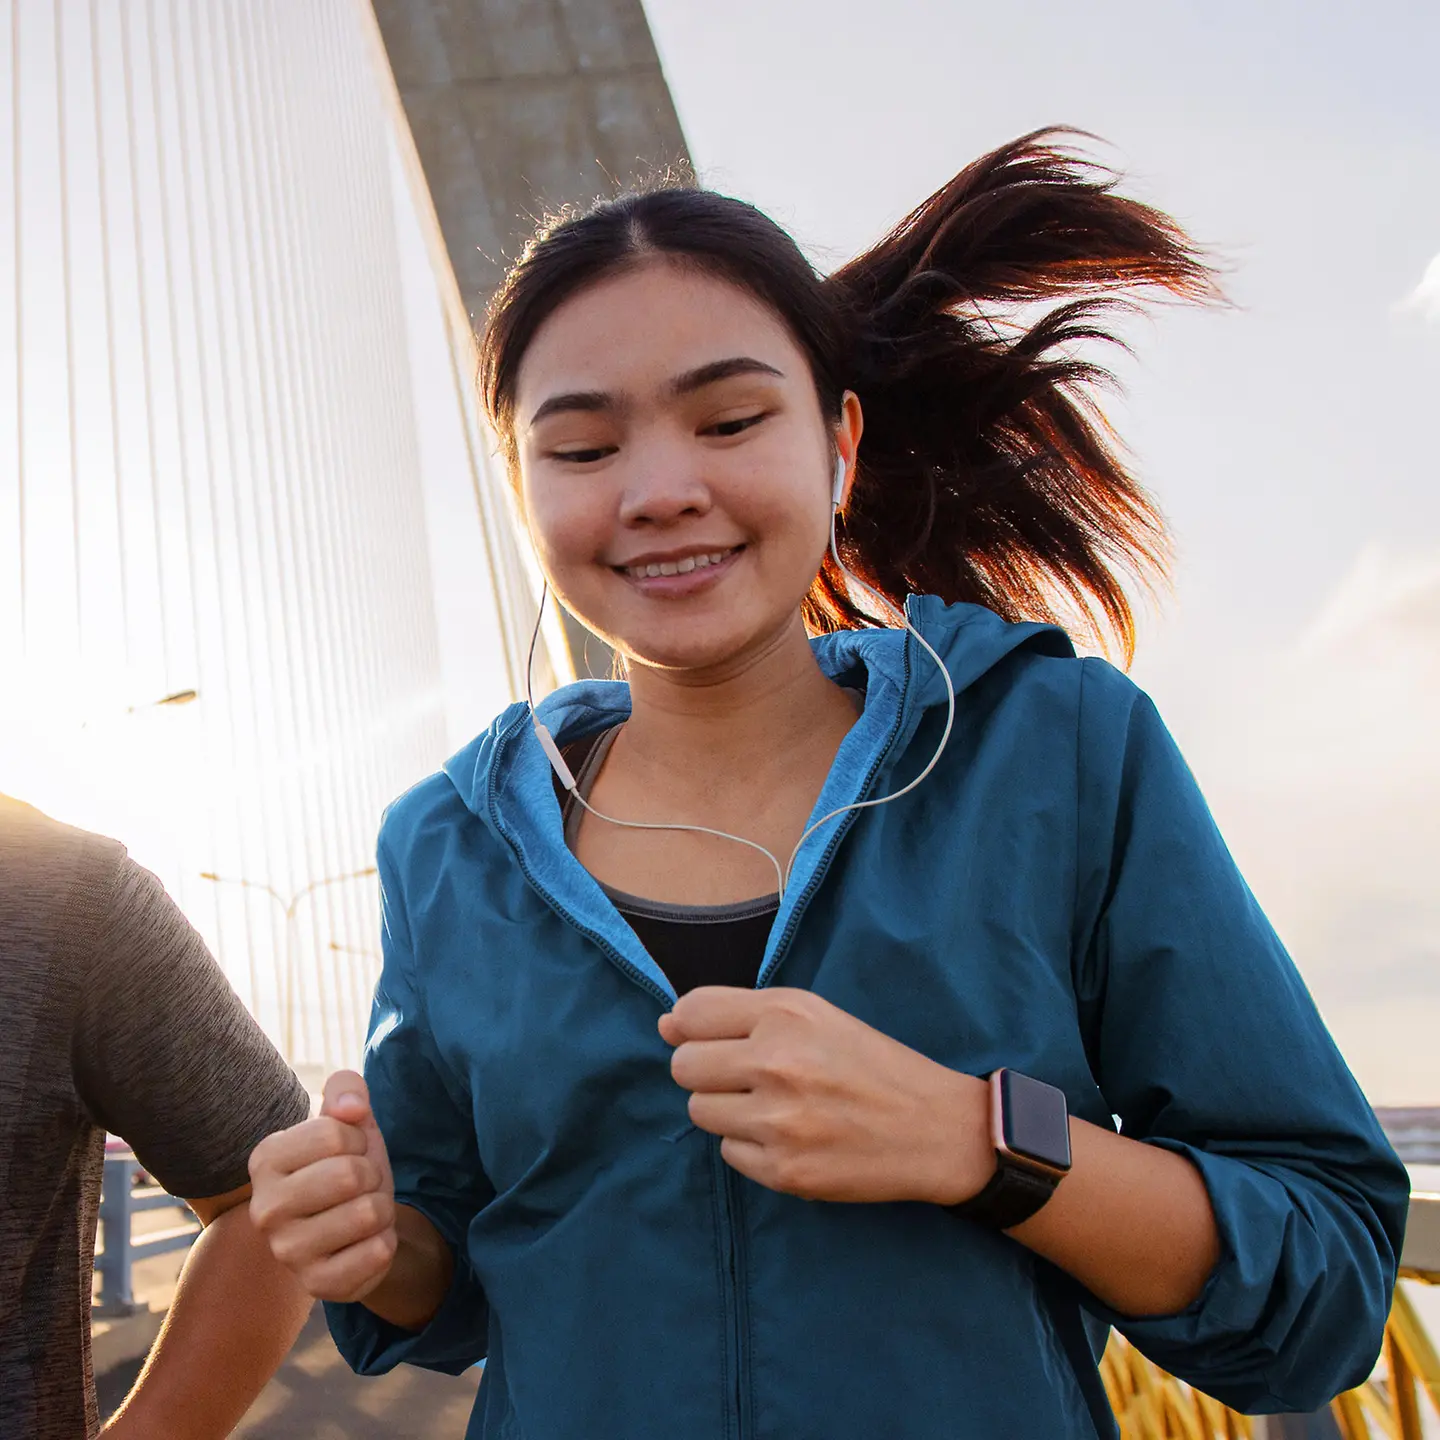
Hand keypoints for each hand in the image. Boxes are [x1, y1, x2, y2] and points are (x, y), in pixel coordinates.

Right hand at [248, 1071, 396, 1301]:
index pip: (335, 1134)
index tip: (348, 1152)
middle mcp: (264, 1209)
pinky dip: (384, 1243)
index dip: (357, 1139)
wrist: (359, 1226)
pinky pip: (376, 1253)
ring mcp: (286, 1253)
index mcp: (265, 1159)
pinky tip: (364, 1243)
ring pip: (368, 1213)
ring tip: (362, 1213)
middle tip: (359, 1186)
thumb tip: (352, 1108)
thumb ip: (347, 1090)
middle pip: (350, 1175)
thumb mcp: (350, 1118)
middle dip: (371, 1175)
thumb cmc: (349, 1163)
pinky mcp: (316, 1286)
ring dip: (380, 1208)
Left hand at [658, 987, 992, 1204]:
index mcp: (786, 1013)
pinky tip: (790, 1138)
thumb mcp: (816, 1016)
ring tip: (775, 1108)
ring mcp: (778, 1120)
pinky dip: (750, 1146)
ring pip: (699, 1111)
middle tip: (749, 1078)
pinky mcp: (783, 1170)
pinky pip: (728, 1153)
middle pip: (683, 1066)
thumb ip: (740, 1014)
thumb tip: (666, 1026)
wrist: (934, 1129)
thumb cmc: (872, 1064)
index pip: (690, 1014)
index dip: (692, 1028)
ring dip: (727, 1110)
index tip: (713, 1040)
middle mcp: (776, 1061)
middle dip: (707, 1072)